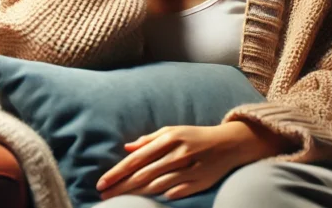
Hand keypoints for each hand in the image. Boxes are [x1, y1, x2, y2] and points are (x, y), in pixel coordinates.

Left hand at [95, 123, 273, 201]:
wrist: (229, 143)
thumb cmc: (195, 136)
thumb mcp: (172, 131)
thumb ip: (149, 140)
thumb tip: (126, 148)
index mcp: (168, 140)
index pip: (136, 159)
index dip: (117, 172)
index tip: (102, 183)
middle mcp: (177, 154)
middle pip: (143, 175)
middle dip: (121, 187)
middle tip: (104, 196)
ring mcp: (189, 170)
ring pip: (156, 186)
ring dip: (135, 195)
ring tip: (119, 202)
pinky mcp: (200, 182)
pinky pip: (177, 192)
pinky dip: (162, 196)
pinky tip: (148, 202)